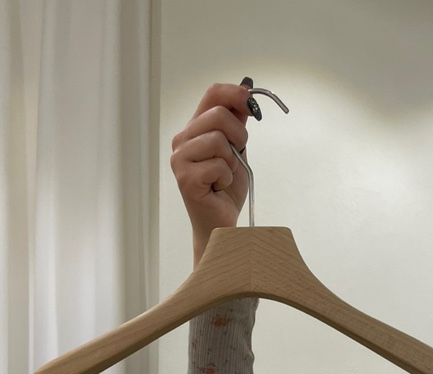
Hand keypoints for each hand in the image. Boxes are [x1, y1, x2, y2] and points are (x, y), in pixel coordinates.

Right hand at [170, 83, 252, 264]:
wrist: (221, 222)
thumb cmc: (226, 190)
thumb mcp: (237, 149)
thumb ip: (237, 123)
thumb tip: (246, 93)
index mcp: (194, 129)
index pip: (212, 94)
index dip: (236, 93)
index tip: (252, 104)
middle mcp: (182, 140)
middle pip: (219, 115)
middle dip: (239, 137)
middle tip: (237, 157)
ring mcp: (180, 159)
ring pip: (218, 140)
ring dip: (232, 161)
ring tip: (225, 176)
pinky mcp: (185, 178)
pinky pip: (218, 165)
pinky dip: (226, 178)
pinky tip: (218, 188)